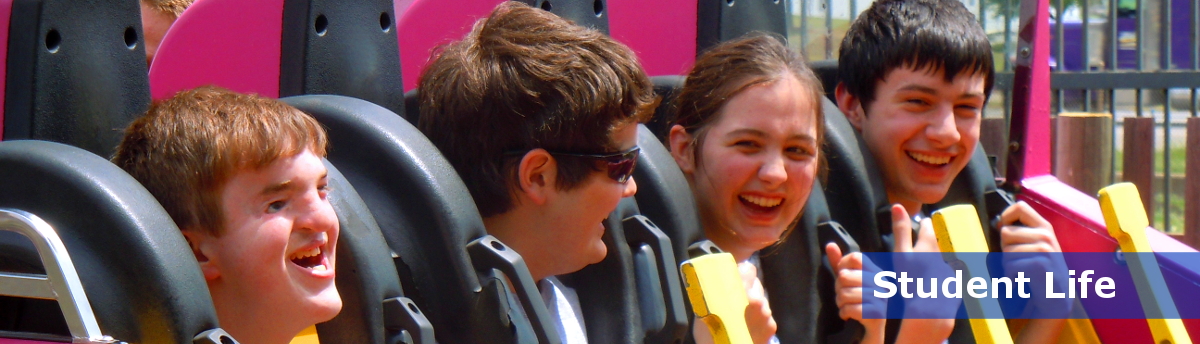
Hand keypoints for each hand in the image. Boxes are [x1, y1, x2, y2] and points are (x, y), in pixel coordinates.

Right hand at [689, 263, 777, 343]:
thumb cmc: (709, 333)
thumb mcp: (706, 306)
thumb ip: (716, 288)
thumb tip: (718, 275)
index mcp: (741, 292)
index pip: (749, 269)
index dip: (741, 272)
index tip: (734, 278)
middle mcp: (758, 301)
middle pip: (756, 284)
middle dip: (746, 290)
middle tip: (734, 300)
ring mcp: (766, 315)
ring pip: (761, 300)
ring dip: (752, 304)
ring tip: (739, 315)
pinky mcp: (771, 326)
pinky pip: (765, 314)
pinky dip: (757, 317)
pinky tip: (746, 325)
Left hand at [825, 243, 884, 343]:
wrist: (872, 329)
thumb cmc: (859, 301)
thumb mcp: (849, 281)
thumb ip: (840, 263)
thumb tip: (830, 244)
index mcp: (876, 271)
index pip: (854, 257)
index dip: (842, 266)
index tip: (842, 276)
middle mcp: (882, 282)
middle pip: (845, 276)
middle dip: (838, 289)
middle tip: (843, 296)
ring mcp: (882, 297)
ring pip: (845, 294)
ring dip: (840, 303)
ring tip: (845, 306)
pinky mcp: (878, 313)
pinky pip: (850, 309)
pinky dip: (844, 313)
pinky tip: (848, 315)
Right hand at [889, 205, 954, 342]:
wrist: (931, 308)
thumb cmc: (912, 281)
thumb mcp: (901, 253)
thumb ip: (901, 229)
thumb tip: (897, 205)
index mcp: (930, 241)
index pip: (927, 224)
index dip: (921, 225)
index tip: (918, 230)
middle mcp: (945, 248)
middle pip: (940, 237)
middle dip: (933, 240)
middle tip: (922, 253)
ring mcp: (954, 262)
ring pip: (947, 252)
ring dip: (941, 255)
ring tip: (929, 268)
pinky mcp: (961, 277)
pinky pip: (954, 268)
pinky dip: (947, 271)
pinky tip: (938, 280)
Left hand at [997, 201, 1069, 315]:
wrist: (1057, 296)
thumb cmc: (1041, 269)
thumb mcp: (1037, 245)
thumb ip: (1022, 232)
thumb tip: (998, 223)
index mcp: (1044, 226)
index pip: (1020, 207)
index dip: (1006, 216)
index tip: (1004, 228)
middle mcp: (1046, 235)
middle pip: (1006, 232)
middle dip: (1005, 248)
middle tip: (1018, 260)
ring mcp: (1045, 250)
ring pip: (1006, 251)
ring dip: (1008, 265)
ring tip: (1022, 271)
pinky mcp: (1040, 265)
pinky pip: (1010, 267)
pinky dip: (1011, 277)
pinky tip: (1022, 281)